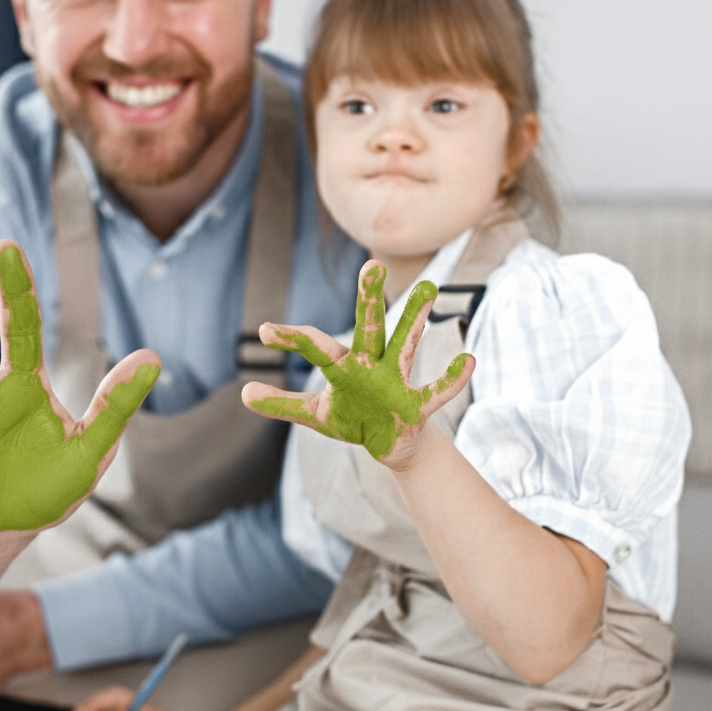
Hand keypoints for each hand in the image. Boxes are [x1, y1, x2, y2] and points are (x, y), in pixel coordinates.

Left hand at [241, 259, 472, 465]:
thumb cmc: (353, 419)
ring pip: (406, 344)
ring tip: (428, 289)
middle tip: (372, 266)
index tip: (264, 332)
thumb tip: (244, 395)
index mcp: (345, 366)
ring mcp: (396, 381)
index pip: (317, 346)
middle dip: (369, 299)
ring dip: (416, 319)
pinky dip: (452, 379)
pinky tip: (467, 361)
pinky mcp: (416, 406)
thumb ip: (283, 405)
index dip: (292, 338)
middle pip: (370, 327)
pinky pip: (435, 391)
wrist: (390, 444)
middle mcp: (372, 364)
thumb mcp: (316, 415)